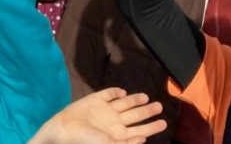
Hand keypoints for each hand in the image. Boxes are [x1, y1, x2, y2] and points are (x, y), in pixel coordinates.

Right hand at [28, 88, 164, 143]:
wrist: (67, 130)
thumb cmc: (88, 141)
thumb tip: (143, 139)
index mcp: (119, 135)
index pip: (139, 131)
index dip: (151, 127)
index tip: (162, 123)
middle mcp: (114, 122)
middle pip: (135, 116)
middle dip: (148, 112)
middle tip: (160, 107)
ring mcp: (105, 110)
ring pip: (124, 104)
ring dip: (135, 100)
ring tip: (146, 97)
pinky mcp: (95, 100)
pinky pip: (107, 94)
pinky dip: (115, 92)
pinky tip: (122, 92)